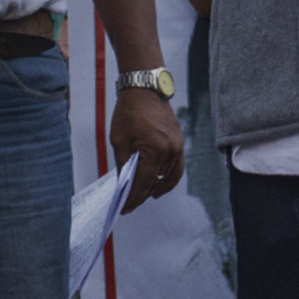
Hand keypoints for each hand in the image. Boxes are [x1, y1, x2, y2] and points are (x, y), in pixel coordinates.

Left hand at [111, 87, 183, 211]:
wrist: (146, 89)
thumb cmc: (130, 111)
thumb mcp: (119, 140)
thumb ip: (123, 164)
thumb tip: (125, 184)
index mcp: (154, 150)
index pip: (144, 183)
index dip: (133, 198)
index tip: (124, 208)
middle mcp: (170, 151)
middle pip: (156, 183)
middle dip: (142, 195)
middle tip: (129, 204)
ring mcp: (178, 147)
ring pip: (168, 178)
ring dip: (155, 188)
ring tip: (142, 196)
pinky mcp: (179, 143)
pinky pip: (176, 168)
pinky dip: (167, 179)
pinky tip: (158, 185)